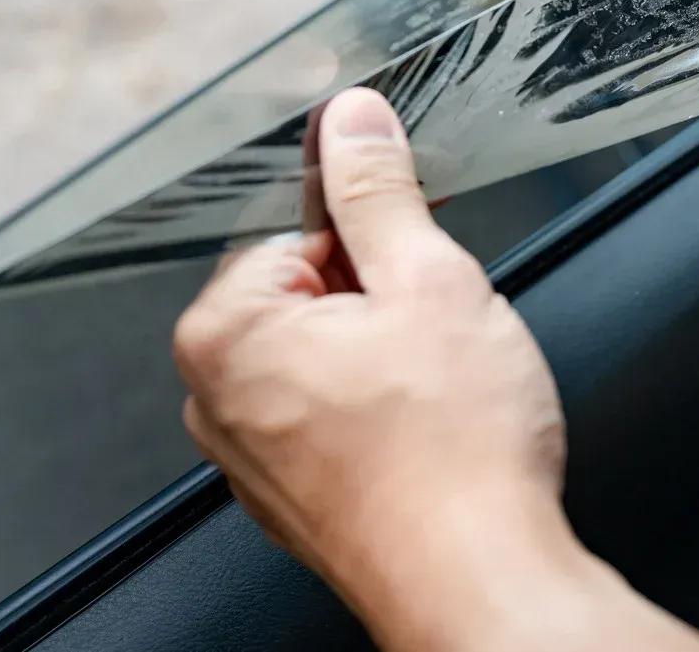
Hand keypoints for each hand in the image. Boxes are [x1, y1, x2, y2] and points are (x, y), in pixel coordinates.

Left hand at [173, 88, 578, 648]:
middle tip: (442, 329)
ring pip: (332, 358)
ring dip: (392, 354)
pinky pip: (340, 417)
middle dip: (383, 298)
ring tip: (445, 386)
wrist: (479, 577)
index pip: (296, 232)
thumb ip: (380, 189)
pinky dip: (388, 410)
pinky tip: (435, 429)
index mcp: (226, 334)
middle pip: (310, 294)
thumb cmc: (454, 452)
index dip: (375, 237)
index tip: (421, 256)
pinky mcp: (299, 498)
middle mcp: (220, 400)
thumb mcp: (428, 279)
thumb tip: (353, 121)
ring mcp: (256, 458)